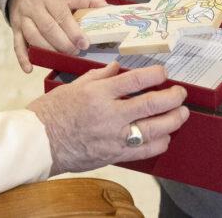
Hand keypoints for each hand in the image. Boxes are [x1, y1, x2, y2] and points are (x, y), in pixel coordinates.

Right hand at [7, 0, 106, 72]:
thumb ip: (89, 0)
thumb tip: (107, 9)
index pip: (62, 15)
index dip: (73, 31)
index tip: (84, 44)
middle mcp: (34, 6)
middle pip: (47, 27)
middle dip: (62, 43)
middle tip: (75, 53)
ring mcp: (23, 18)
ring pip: (33, 36)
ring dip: (48, 50)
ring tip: (61, 57)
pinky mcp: (16, 28)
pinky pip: (17, 44)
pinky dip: (23, 58)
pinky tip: (30, 69)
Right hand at [27, 62, 189, 174]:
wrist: (39, 141)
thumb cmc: (51, 111)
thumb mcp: (74, 86)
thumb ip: (99, 76)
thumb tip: (117, 67)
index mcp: (98, 93)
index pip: (135, 80)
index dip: (155, 75)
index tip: (164, 73)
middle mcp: (109, 114)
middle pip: (151, 104)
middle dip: (172, 97)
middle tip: (180, 93)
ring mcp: (113, 137)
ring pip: (153, 129)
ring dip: (173, 121)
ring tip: (182, 114)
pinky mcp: (113, 154)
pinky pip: (143, 151)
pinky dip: (159, 143)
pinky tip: (165, 136)